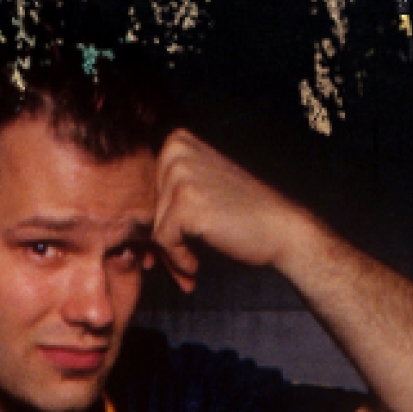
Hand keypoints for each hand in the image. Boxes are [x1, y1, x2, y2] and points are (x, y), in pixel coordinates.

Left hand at [149, 131, 309, 291]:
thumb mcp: (201, 188)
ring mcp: (180, 175)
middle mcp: (176, 150)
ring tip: (189, 270)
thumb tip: (131, 222)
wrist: (280, 228)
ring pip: (153, 226)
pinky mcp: (186, 203)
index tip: (168, 251)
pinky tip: (194, 267)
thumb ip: (167, 192)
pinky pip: (163, 241)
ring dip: (170, 256)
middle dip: (161, 243)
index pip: (147, 190)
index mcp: (177, 141)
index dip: (156, 224)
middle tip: (179, 267)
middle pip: (148, 208)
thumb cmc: (242, 215)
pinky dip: (177, 259)